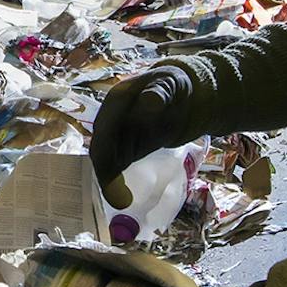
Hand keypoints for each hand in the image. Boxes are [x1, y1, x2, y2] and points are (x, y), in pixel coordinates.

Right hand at [90, 64, 195, 204]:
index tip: (111, 173)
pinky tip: (122, 198)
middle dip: (106, 174)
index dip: (105, 151)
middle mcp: (111, 119)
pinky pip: (117, 166)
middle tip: (118, 199)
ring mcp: (118, 135)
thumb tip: (148, 105)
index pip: (104, 128)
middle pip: (102, 148)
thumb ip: (158, 94)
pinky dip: (117, 182)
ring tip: (121, 202)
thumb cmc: (175, 86)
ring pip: (107, 160)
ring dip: (110, 182)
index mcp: (116, 101)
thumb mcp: (170, 84)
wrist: (184, 95)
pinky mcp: (128, 148)